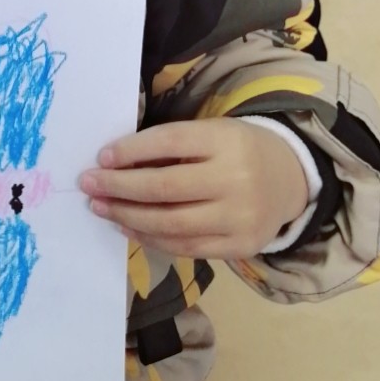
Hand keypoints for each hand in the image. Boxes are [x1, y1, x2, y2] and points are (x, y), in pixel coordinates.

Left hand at [79, 119, 309, 259]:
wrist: (291, 179)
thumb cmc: (237, 149)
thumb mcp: (211, 133)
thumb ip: (171, 148)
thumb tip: (115, 164)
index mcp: (226, 140)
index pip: (170, 142)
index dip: (131, 150)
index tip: (101, 157)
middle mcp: (235, 179)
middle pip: (165, 187)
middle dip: (119, 187)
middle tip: (88, 184)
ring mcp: (239, 218)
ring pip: (171, 223)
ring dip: (127, 217)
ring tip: (101, 208)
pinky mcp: (239, 246)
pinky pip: (186, 247)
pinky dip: (151, 238)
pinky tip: (127, 227)